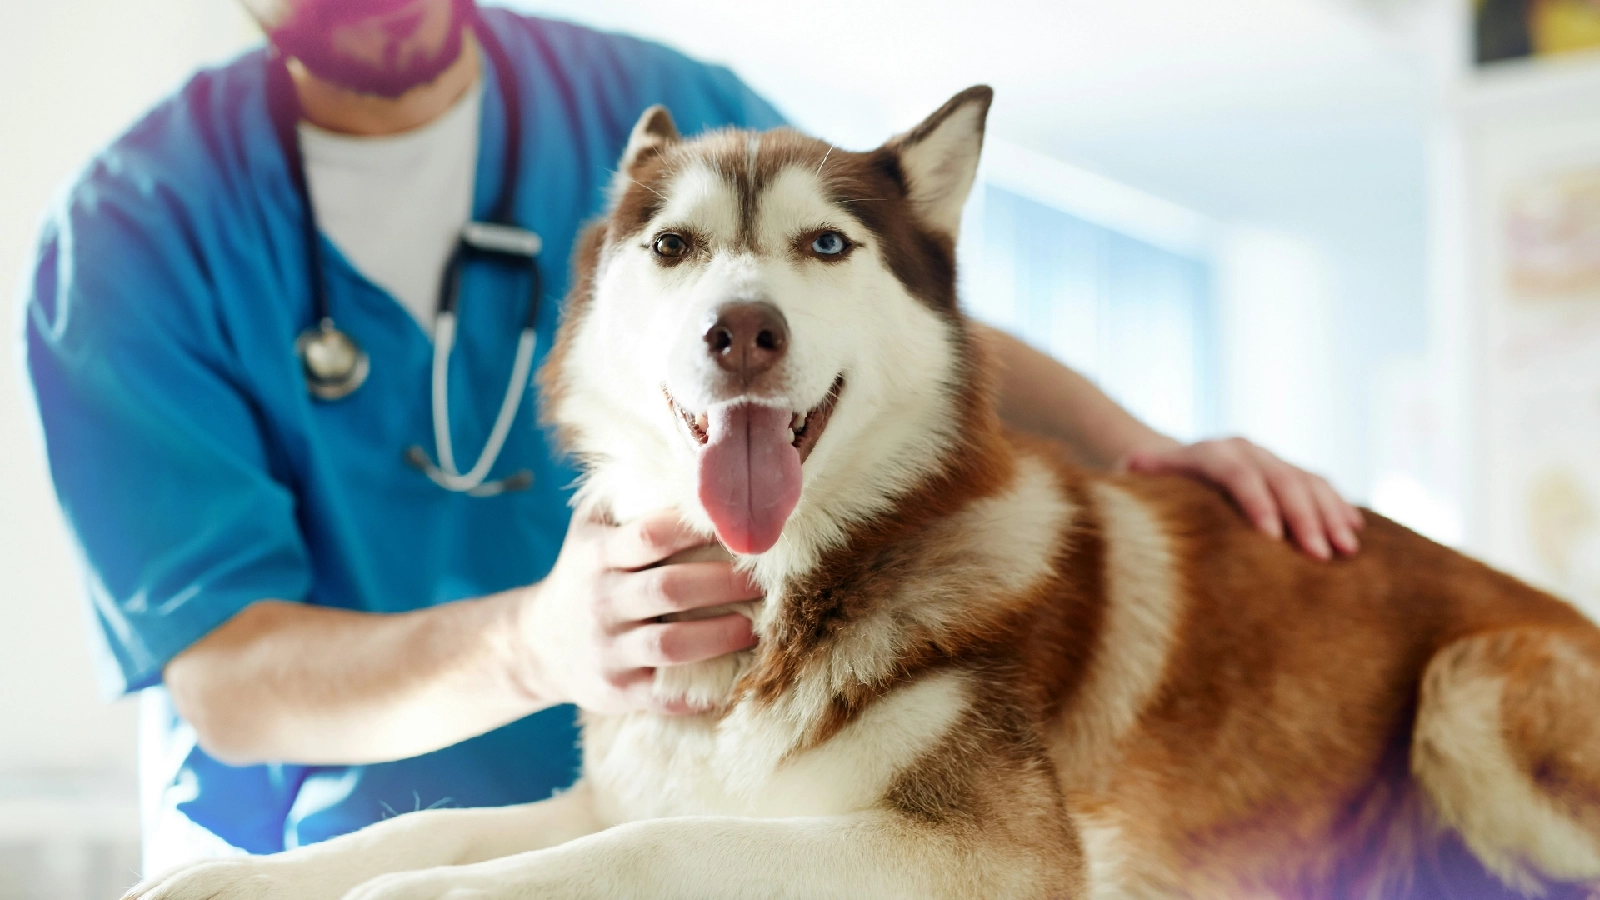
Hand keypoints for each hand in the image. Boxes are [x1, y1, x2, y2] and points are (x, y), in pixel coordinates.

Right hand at [516, 507, 760, 714]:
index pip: (650, 535)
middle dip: (724, 582)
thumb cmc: (584, 573)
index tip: (740, 524)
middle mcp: (601, 602)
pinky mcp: (618, 692)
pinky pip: (665, 696)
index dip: (697, 528)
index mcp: (596, 555)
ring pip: (671, 646)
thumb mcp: (589, 529)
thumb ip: (627, 495)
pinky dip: (702, 694)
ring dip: (721, 636)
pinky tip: (737, 680)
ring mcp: (609, 651)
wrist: (537, 645)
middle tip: (766, 578)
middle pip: (669, 589)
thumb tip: (685, 454)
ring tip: (756, 626)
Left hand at [1121, 437, 1362, 560]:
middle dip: (1303, 518)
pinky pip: (1320, 484)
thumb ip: (1139, 475)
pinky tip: (1353, 532)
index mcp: (1209, 452)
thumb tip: (1133, 465)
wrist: (1171, 463)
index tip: (1271, 538)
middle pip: (1281, 479)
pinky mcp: (1287, 469)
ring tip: (1345, 550)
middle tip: (1318, 555)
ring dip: (1330, 514)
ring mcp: (1270, 458)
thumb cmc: (1150, 486)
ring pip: (1308, 481)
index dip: (1256, 502)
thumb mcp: (1139, 480)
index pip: (1238, 473)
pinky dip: (1338, 507)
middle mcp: (1245, 449)